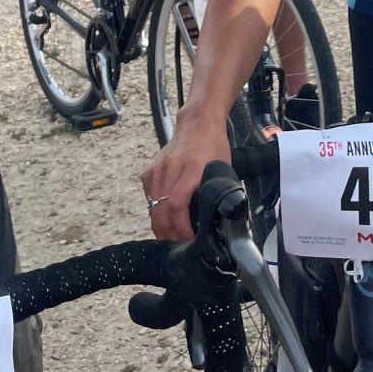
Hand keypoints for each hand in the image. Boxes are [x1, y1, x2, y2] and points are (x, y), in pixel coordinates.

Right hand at [141, 111, 232, 242]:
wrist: (197, 123)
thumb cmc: (213, 146)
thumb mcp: (223, 169)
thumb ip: (218, 193)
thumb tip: (220, 220)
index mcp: (190, 169)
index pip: (177, 206)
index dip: (181, 229)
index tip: (189, 242)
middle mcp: (169, 169)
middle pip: (161, 212)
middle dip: (169, 235)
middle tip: (180, 248)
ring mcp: (157, 170)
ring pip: (152, 208)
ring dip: (160, 228)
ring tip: (172, 240)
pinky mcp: (149, 171)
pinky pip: (149, 199)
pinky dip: (155, 213)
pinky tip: (165, 220)